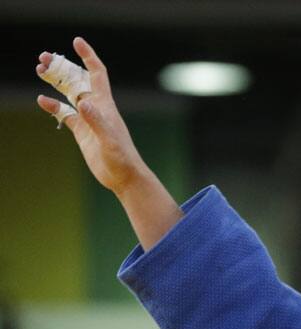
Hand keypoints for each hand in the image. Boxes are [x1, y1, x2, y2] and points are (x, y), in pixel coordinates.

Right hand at [36, 37, 154, 196]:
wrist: (123, 177)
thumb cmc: (122, 159)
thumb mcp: (110, 140)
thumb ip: (97, 122)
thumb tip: (84, 104)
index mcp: (105, 105)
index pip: (96, 74)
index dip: (88, 57)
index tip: (76, 41)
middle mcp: (96, 108)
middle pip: (78, 80)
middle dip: (63, 66)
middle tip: (43, 57)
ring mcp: (88, 119)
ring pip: (69, 94)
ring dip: (56, 82)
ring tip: (39, 70)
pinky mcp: (82, 132)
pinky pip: (65, 114)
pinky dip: (53, 106)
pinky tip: (42, 100)